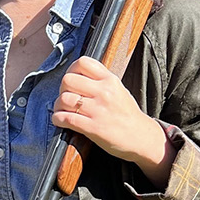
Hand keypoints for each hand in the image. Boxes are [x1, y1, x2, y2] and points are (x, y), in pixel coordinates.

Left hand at [51, 55, 175, 187]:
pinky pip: (66, 118)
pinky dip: (58, 119)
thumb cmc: (127, 115)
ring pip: (64, 99)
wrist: (141, 137)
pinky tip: (61, 120)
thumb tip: (77, 76)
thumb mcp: (119, 90)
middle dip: (62, 89)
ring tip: (63, 110)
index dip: (71, 70)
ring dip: (58, 106)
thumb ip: (100, 81)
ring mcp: (98, 110)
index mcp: (110, 80)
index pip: (83, 63)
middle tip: (66, 97)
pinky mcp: (93, 128)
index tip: (72, 80)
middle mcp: (104, 92)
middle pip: (68, 80)